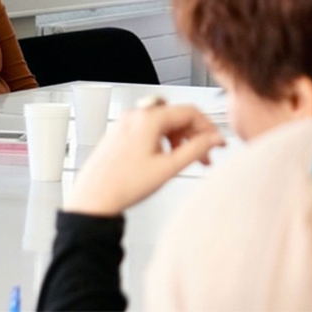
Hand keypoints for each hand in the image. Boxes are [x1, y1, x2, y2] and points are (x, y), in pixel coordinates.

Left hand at [63, 104, 225, 216]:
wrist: (93, 198)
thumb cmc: (123, 185)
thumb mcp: (168, 168)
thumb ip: (196, 150)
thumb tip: (215, 139)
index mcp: (149, 118)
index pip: (190, 112)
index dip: (209, 128)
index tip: (218, 143)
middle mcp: (136, 115)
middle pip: (177, 115)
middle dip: (194, 135)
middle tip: (205, 156)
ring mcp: (126, 122)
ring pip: (163, 121)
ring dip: (179, 137)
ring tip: (184, 159)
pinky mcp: (120, 132)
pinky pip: (149, 127)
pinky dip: (163, 138)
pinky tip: (164, 157)